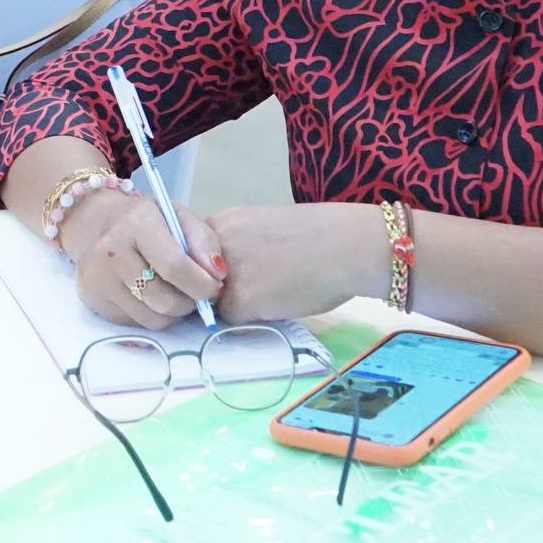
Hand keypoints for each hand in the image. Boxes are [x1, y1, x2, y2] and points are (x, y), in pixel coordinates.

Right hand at [69, 190, 227, 331]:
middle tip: (196, 294)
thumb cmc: (146, 220)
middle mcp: (110, 252)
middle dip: (190, 303)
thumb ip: (204, 241)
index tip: (215, 287)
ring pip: (152, 319)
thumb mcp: (178, 217)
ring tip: (176, 295)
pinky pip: (136, 323)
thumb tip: (217, 275)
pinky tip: (152, 296)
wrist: (96, 223)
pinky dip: (152, 315)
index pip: (174, 266)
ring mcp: (98, 279)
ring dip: (174, 313)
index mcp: (135, 224)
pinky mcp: (93, 300)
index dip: (202, 284)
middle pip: (164, 300)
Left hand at [205, 202, 376, 324]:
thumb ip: (234, 248)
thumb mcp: (261, 230)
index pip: (193, 256)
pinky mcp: (240, 300)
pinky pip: (234, 320)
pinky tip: (279, 303)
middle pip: (198, 280)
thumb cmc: (316, 236)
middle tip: (258, 285)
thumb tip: (222, 276)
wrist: (349, 246)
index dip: (213, 272)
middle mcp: (213, 245)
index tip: (238, 274)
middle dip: (219, 289)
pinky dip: (253, 318)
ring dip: (237, 304)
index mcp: (220, 223)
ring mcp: (224, 272)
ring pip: (215, 302)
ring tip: (272, 292)